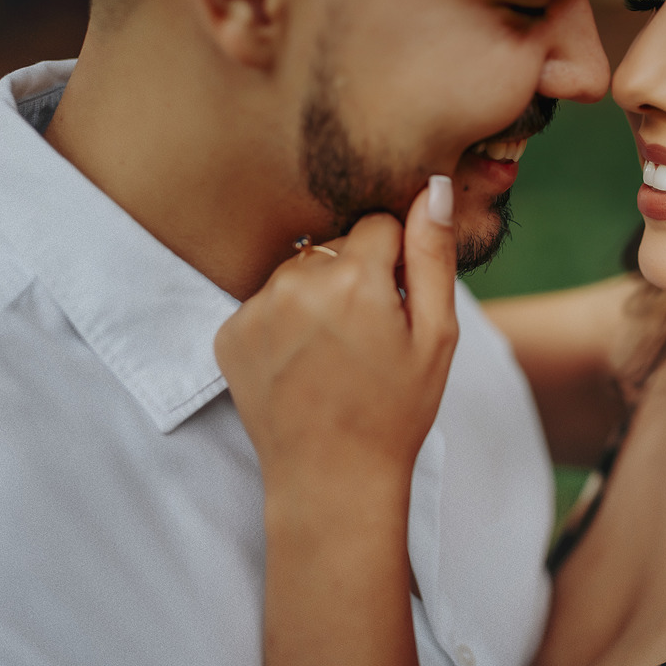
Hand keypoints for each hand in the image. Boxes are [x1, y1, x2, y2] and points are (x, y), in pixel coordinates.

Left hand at [215, 177, 457, 494]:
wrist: (332, 479)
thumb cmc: (396, 411)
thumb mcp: (436, 336)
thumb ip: (433, 256)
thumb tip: (430, 186)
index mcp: (355, 277)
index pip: (379, 224)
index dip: (397, 264)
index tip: (398, 307)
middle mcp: (296, 281)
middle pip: (336, 245)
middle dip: (357, 277)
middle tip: (368, 339)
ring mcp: (255, 308)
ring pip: (300, 270)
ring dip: (319, 296)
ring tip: (334, 354)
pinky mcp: (229, 333)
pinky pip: (266, 302)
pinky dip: (286, 323)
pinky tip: (303, 364)